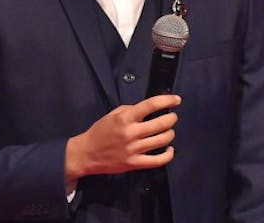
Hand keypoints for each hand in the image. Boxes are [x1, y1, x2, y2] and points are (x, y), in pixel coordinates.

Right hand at [65, 94, 180, 180]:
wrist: (87, 153)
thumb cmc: (99, 132)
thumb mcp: (111, 115)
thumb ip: (129, 110)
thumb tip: (147, 109)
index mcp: (124, 118)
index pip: (150, 105)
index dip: (166, 101)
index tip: (176, 100)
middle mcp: (131, 133)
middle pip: (161, 124)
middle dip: (172, 118)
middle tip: (172, 117)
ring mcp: (134, 149)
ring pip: (163, 140)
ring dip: (170, 133)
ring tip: (169, 131)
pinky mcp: (135, 163)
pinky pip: (158, 160)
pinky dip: (168, 154)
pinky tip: (169, 149)